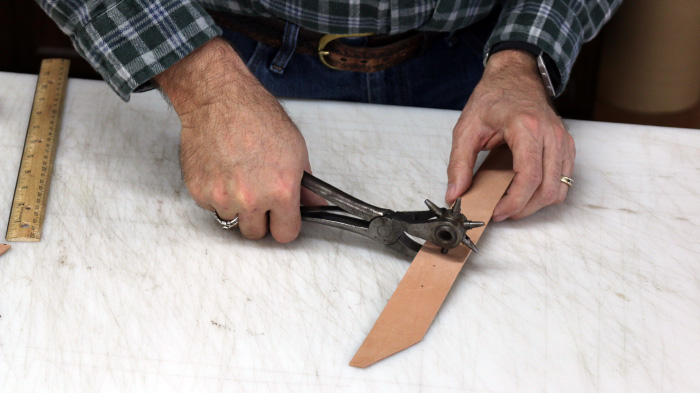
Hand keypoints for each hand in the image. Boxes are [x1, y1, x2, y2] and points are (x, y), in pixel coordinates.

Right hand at [154, 38, 325, 241]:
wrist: (219, 99)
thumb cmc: (257, 116)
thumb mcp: (295, 150)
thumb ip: (305, 186)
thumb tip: (314, 205)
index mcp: (281, 191)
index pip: (285, 234)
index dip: (285, 225)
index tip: (282, 218)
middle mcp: (251, 199)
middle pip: (256, 234)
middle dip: (260, 218)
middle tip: (259, 194)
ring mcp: (222, 198)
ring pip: (232, 220)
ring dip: (236, 206)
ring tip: (238, 176)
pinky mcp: (199, 192)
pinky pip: (212, 207)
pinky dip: (216, 194)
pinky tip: (222, 170)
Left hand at [445, 49, 574, 220]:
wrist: (514, 76)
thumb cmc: (492, 98)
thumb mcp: (466, 129)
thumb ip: (458, 164)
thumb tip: (455, 193)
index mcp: (525, 127)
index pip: (529, 178)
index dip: (513, 202)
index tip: (497, 211)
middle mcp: (549, 134)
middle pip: (548, 188)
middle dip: (524, 208)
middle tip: (501, 211)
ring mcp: (562, 139)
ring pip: (560, 187)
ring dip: (537, 203)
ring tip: (512, 203)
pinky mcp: (566, 144)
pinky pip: (564, 178)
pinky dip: (547, 191)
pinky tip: (526, 190)